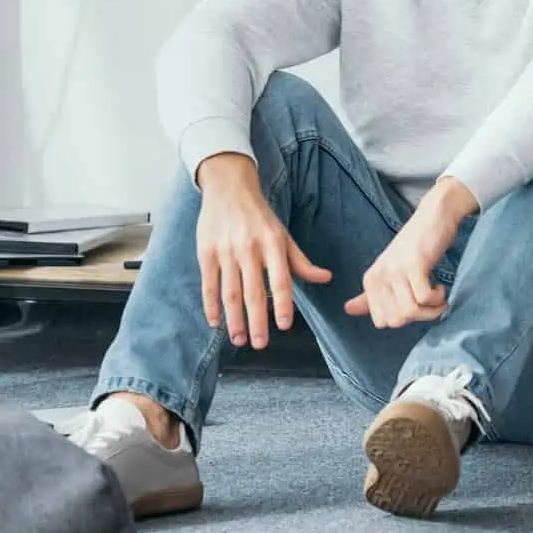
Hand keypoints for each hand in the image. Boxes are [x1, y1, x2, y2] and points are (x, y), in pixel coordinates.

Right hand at [194, 154, 332, 349]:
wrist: (229, 188)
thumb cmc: (260, 216)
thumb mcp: (284, 236)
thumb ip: (301, 261)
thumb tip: (326, 278)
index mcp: (273, 244)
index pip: (281, 280)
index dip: (283, 303)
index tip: (285, 325)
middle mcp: (250, 249)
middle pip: (253, 292)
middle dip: (257, 321)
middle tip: (259, 344)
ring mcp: (226, 251)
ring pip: (230, 292)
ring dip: (234, 319)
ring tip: (238, 339)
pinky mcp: (206, 252)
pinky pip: (209, 284)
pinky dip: (210, 305)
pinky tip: (214, 322)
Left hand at [346, 178, 475, 327]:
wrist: (434, 217)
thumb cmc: (415, 246)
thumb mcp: (390, 271)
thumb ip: (370, 294)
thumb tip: (347, 310)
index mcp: (371, 281)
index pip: (382, 322)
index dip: (403, 318)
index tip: (415, 303)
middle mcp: (379, 276)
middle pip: (397, 320)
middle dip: (419, 317)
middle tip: (430, 302)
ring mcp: (395, 270)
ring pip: (410, 312)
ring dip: (431, 310)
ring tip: (438, 296)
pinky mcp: (414, 265)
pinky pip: (424, 298)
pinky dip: (438, 298)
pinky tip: (441, 286)